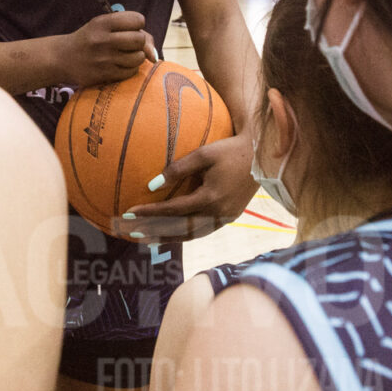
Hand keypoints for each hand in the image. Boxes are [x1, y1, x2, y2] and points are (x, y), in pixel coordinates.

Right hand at [62, 11, 152, 85]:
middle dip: (138, 41)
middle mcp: (103, 40)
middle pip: (139, 39)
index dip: (137, 24)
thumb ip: (134, 32)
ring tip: (122, 54)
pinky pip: (131, 72)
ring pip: (138, 57)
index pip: (137, 19)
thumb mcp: (104, 26)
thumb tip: (154, 55)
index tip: (128, 27)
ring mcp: (104, 59)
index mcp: (102, 23)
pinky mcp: (105, 75)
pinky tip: (117, 64)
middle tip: (127, 43)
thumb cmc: (90, 39)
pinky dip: (129, 68)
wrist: (63, 58)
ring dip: (135, 56)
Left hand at [117, 133, 257, 242]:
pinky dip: (185, 235)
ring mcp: (224, 218)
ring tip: (147, 239)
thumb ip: (178, 169)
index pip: (173, 210)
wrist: (261, 157)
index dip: (150, 213)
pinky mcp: (229, 218)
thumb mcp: (203, 154)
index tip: (130, 212)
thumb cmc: (230, 151)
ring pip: (191, 235)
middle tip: (131, 233)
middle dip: (154, 231)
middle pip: (179, 229)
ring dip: (168, 238)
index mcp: (210, 198)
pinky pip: (203, 232)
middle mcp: (217, 213)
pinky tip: (172, 234)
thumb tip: (152, 185)